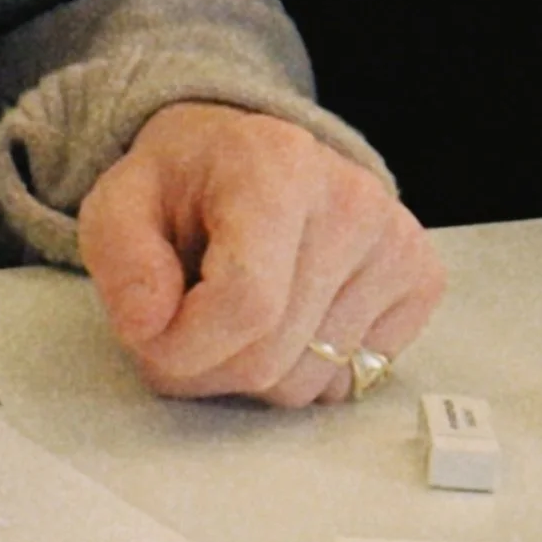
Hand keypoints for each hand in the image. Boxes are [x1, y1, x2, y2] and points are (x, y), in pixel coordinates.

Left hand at [78, 104, 443, 405]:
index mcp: (277, 166)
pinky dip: (305, 369)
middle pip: (270, 357)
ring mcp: (396, 243)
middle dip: (208, 367)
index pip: (244, 305)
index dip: (184, 348)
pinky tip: (290, 315)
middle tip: (187, 324)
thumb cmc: (187, 187)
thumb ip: (121, 261)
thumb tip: (151, 324)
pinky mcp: (420, 280)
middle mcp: (352, 200)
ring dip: (253, 373)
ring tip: (238, 313)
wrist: (252, 158)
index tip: (152, 334)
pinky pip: (348, 381)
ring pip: (306, 383)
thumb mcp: (120, 206)